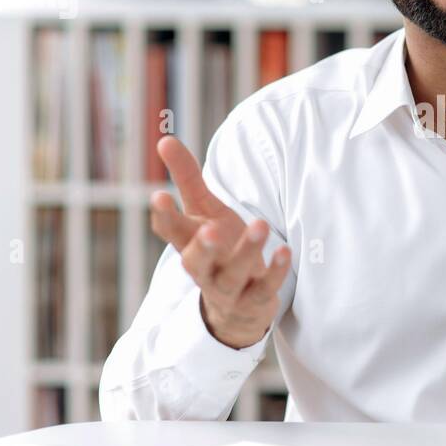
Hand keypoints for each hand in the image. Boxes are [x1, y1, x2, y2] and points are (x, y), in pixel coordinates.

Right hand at [150, 135, 291, 349]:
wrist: (237, 306)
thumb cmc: (219, 247)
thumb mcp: (204, 212)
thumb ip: (186, 178)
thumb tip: (164, 139)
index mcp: (188, 244)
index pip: (170, 232)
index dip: (164, 216)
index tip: (160, 195)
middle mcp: (204, 269)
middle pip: (195, 262)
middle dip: (202, 246)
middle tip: (210, 228)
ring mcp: (228, 289)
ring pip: (232, 274)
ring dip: (246, 251)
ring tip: (260, 224)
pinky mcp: (253, 301)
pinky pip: (263, 290)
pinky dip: (274, 272)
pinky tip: (285, 251)